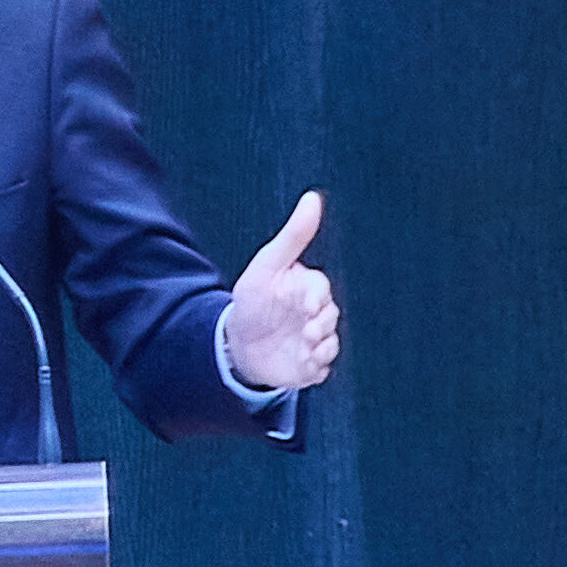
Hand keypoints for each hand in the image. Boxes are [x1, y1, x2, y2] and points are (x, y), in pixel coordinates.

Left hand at [225, 190, 338, 391]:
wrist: (235, 346)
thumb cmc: (251, 301)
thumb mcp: (267, 266)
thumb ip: (293, 235)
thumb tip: (313, 197)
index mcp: (306, 288)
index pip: (320, 289)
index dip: (316, 297)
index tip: (306, 306)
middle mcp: (314, 313)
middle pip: (330, 316)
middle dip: (322, 324)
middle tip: (307, 332)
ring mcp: (313, 340)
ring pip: (331, 343)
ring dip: (323, 348)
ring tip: (307, 350)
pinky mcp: (310, 364)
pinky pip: (323, 368)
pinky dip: (318, 368)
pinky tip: (305, 366)